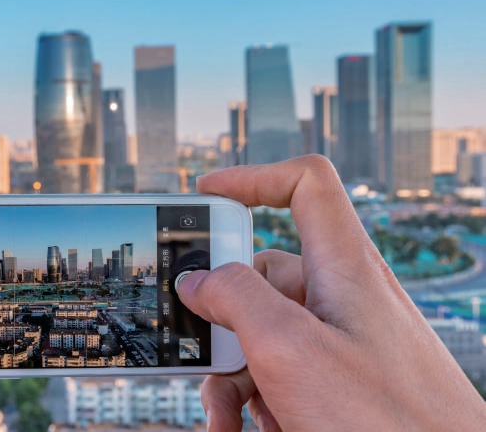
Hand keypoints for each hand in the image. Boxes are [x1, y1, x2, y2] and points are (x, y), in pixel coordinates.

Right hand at [177, 155, 485, 430]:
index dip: (254, 178)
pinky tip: (252, 427)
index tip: (206, 194)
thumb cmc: (387, 424)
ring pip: (264, 335)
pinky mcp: (340, 382)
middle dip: (222, 318)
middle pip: (263, 275)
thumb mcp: (290, 349)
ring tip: (226, 417)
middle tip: (202, 348)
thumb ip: (235, 298)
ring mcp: (342, 343)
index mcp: (343, 267)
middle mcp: (343, 298)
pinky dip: (256, 399)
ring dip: (233, 375)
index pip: (305, 185)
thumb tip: (198, 279)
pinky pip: (282, 373)